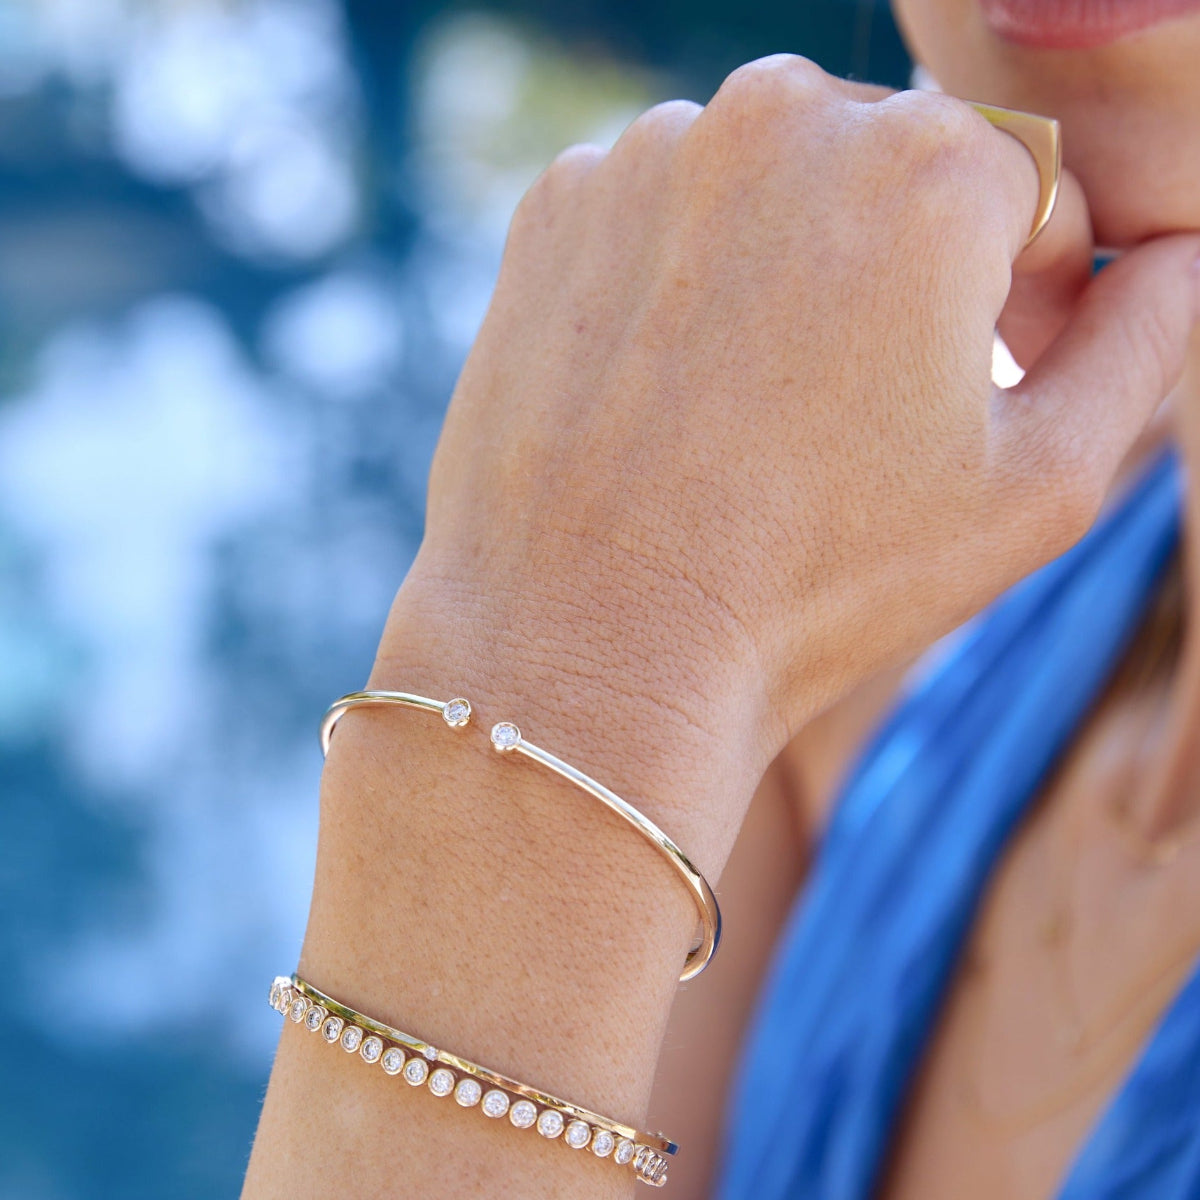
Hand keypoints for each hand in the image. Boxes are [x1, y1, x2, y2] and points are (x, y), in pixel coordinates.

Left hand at [382, 56, 1199, 839]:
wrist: (597, 647)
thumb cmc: (823, 585)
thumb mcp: (1038, 486)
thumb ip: (1139, 344)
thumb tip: (1173, 260)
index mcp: (931, 168)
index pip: (1029, 192)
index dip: (1035, 286)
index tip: (1010, 363)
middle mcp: (783, 115)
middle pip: (895, 168)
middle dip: (914, 263)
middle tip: (881, 392)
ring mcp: (652, 153)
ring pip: (771, 182)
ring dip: (795, 260)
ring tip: (769, 399)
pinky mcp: (558, 205)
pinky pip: (662, 209)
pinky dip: (685, 269)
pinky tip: (678, 379)